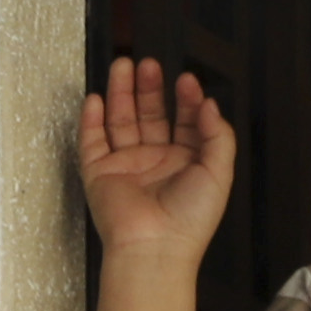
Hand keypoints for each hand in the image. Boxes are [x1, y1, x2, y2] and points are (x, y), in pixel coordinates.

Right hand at [74, 54, 238, 271]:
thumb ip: (218, 134)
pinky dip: (91, 119)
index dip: (186, 98)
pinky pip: (92, 141)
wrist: (155, 246)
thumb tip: (209, 104)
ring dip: (121, 93)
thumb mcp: (220, 171)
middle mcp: (155, 160)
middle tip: (149, 64)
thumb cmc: (190, 219)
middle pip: (150, 115)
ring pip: (121, 121)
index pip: (184, 120)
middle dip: (149, 88)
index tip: (186, 80)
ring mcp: (125, 165)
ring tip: (123, 67)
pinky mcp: (99, 173)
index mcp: (185, 161)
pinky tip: (95, 99)